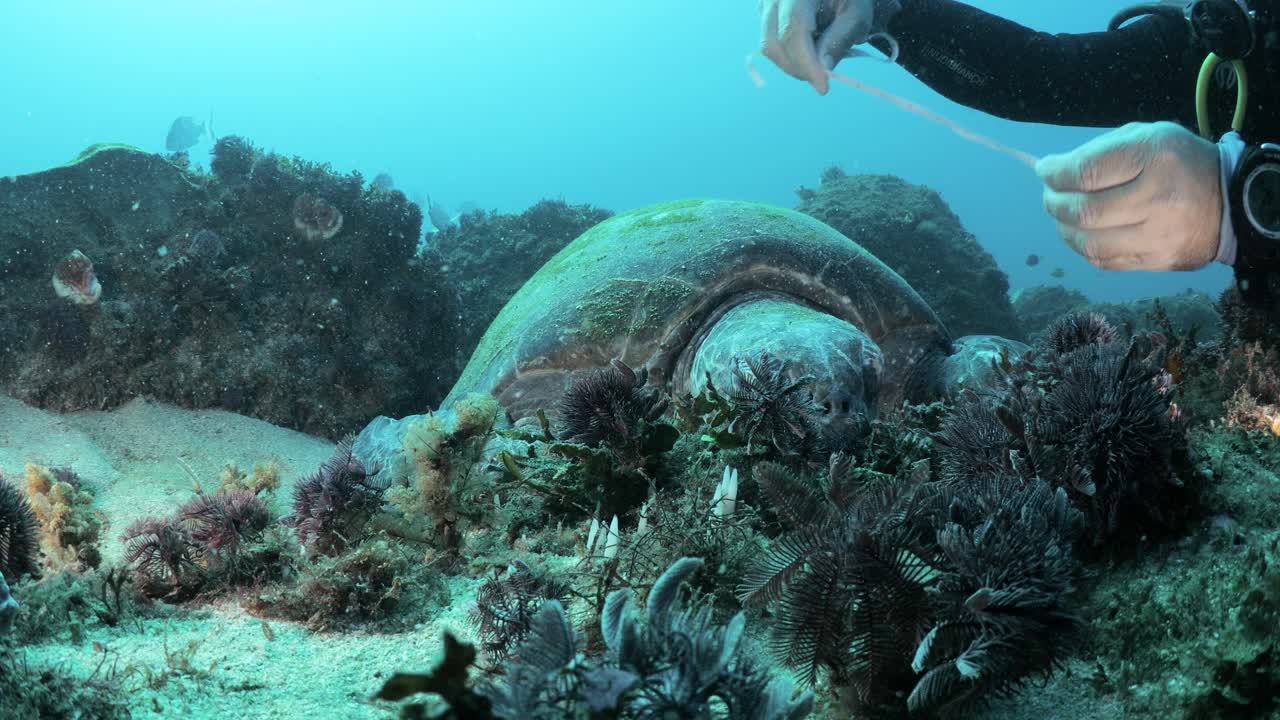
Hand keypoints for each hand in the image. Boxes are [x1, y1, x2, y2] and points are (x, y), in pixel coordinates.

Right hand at [759, 0, 875, 94]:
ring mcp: (766, 6)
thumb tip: (822, 69)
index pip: (793, 29)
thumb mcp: (856, 16)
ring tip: (817, 63)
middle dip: (798, 68)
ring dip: (793, 64)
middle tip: (822, 79)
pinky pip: (771, 46)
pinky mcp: (765, 16)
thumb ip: (839, 40)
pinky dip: (789, 57)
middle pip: (774, 43)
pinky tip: (808, 52)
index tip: (823, 86)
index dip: (806, 62)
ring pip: (769, 48)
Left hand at [1036, 122, 1223, 270]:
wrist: (1232, 201)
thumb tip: (1053, 171)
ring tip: (1063, 216)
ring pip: (1089, 242)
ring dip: (1064, 229)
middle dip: (1054, 203)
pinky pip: (1104, 260)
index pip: (1086, 171)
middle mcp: (1157, 197)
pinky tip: (1083, 233)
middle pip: (1084, 211)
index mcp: (1155, 156)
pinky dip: (1084, 247)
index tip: (1045, 170)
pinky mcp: (1156, 260)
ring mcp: (1158, 234)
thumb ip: (1101, 151)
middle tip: (1051, 195)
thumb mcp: (1149, 137)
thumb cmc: (1179, 163)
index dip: (1055, 174)